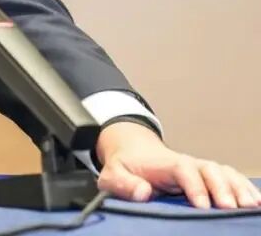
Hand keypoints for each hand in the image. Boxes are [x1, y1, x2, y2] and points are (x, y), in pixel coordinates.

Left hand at [95, 121, 260, 208]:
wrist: (133, 151)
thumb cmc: (124, 166)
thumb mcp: (113, 174)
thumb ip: (124, 183)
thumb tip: (143, 192)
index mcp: (165, 163)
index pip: (184, 170)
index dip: (195, 186)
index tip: (202, 205)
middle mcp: (188, 163)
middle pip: (210, 170)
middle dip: (222, 188)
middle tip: (232, 208)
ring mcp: (200, 169)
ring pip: (224, 173)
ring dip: (239, 187)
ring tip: (252, 205)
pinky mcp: (208, 177)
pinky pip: (231, 178)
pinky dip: (245, 187)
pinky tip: (257, 201)